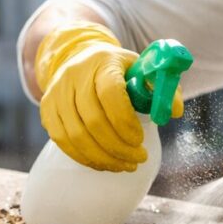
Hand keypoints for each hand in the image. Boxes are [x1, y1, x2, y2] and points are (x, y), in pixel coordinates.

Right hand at [35, 22, 182, 171]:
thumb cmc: (118, 69)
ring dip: (103, 157)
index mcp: (103, 61)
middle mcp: (75, 75)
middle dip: (118, 147)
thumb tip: (175, 111)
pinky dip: (84, 157)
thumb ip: (162, 88)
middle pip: (93, 120)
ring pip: (76, 135)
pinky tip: (104, 163)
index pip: (111, 94)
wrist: (80, 58)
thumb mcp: (142, 69)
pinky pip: (63, 141)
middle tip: (139, 160)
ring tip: (125, 165)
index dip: (126, 122)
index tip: (141, 140)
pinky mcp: (47, 110)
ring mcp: (57, 93)